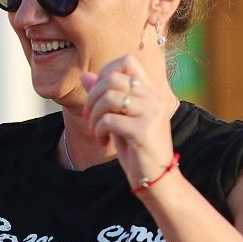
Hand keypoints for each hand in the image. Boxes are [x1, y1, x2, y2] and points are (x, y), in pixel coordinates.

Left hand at [81, 54, 176, 191]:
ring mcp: (151, 113)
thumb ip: (105, 97)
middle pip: (112, 78)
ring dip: (94, 115)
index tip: (98, 95)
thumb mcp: (119, 119)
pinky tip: (103, 141)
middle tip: (89, 117)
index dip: (106, 72)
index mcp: (151, 92)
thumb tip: (86, 76)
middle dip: (92, 97)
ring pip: (109, 97)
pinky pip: (109, 119)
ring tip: (96, 130)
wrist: (156, 179)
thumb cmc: (137, 149)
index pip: (128, 61)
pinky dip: (99, 130)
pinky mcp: (144, 130)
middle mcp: (154, 98)